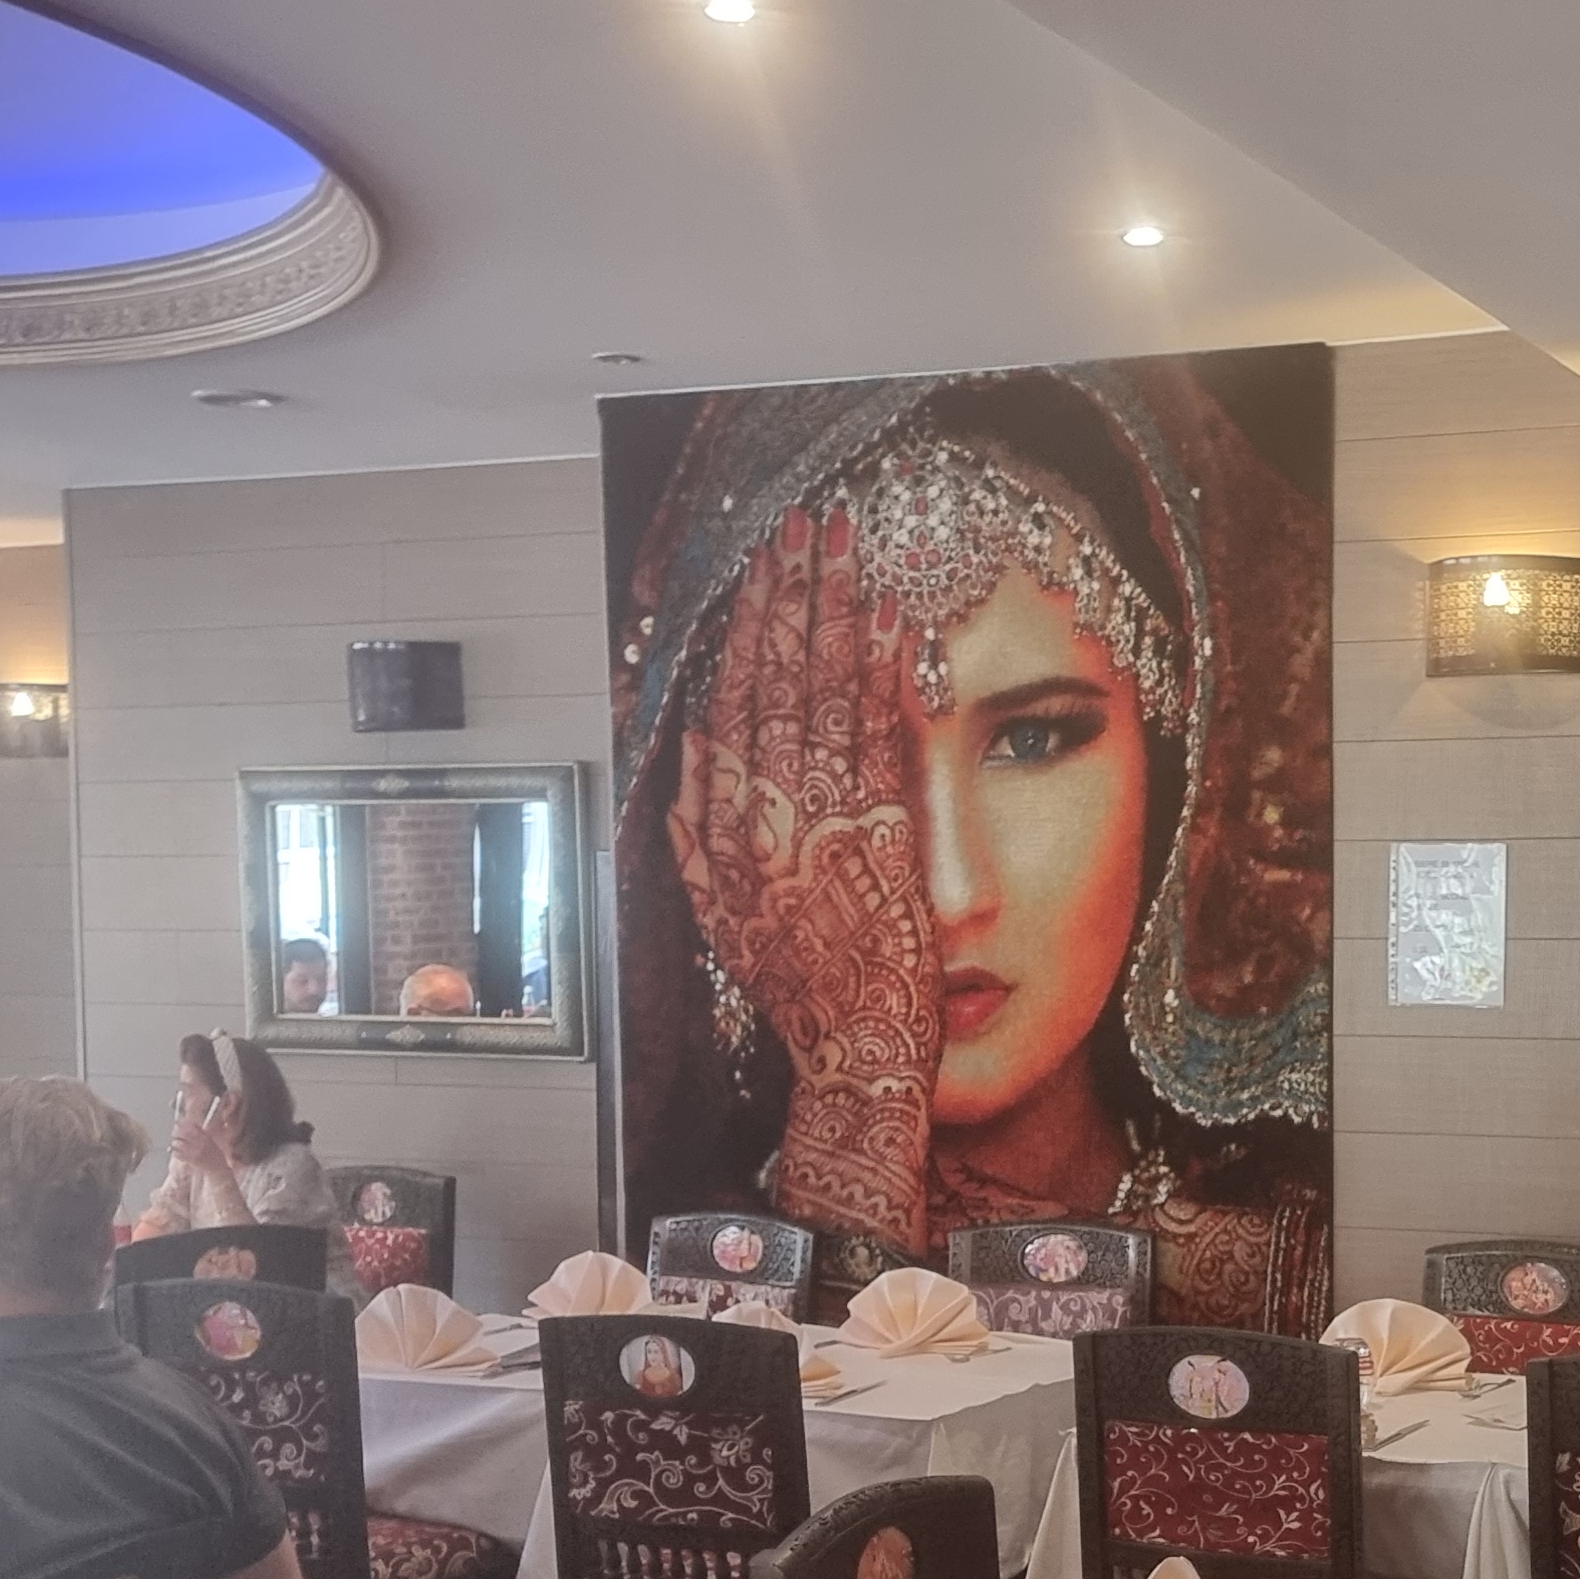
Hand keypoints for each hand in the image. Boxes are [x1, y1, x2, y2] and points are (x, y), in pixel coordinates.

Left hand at [172, 1097, 235, 1175]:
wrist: (219, 1169)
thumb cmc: (215, 1154)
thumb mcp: (211, 1141)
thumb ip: (202, 1133)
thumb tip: (191, 1125)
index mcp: (206, 1137)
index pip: (191, 1126)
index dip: (183, 1124)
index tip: (180, 1124)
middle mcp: (200, 1143)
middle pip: (182, 1133)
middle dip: (176, 1132)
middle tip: (175, 1134)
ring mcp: (195, 1152)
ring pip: (178, 1144)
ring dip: (175, 1143)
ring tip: (175, 1144)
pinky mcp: (191, 1161)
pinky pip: (178, 1155)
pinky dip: (176, 1153)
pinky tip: (177, 1153)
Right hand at [668, 506, 942, 1252]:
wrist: (852, 1054)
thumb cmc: (806, 991)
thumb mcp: (729, 916)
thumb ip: (697, 837)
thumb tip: (686, 762)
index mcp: (724, 830)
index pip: (731, 702)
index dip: (747, 628)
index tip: (761, 568)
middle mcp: (765, 819)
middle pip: (770, 682)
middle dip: (787, 595)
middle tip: (802, 523)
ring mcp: (821, 824)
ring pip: (820, 696)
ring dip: (833, 611)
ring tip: (844, 543)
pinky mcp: (879, 836)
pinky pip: (877, 736)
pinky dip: (883, 673)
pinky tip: (893, 618)